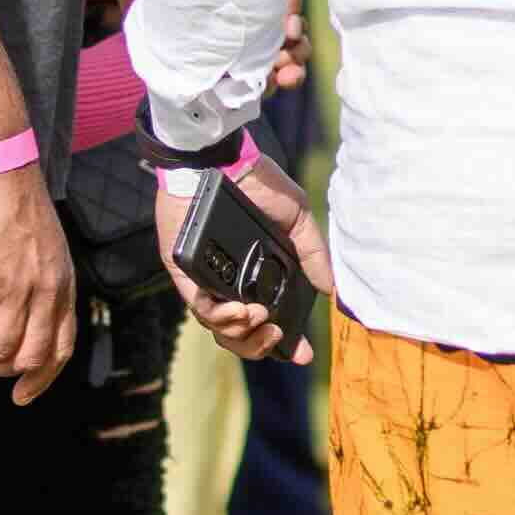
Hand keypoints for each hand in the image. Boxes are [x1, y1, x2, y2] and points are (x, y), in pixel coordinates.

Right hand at [0, 156, 76, 404]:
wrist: (1, 170)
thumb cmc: (15, 206)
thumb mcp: (46, 250)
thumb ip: (41, 284)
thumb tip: (22, 319)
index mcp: (63, 287)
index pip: (60, 349)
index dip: (41, 380)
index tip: (20, 396)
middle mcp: (46, 293)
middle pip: (28, 357)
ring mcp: (17, 288)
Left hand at [154, 143, 332, 356]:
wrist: (218, 160)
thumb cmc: (256, 182)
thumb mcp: (295, 217)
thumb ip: (311, 252)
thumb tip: (329, 287)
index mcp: (259, 272)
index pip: (268, 319)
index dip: (285, 342)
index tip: (301, 353)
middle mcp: (232, 281)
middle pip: (241, 335)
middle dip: (259, 346)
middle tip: (275, 335)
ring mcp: (207, 279)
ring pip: (219, 329)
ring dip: (242, 334)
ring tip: (258, 318)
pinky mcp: (185, 273)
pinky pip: (199, 308)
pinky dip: (219, 316)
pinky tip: (239, 310)